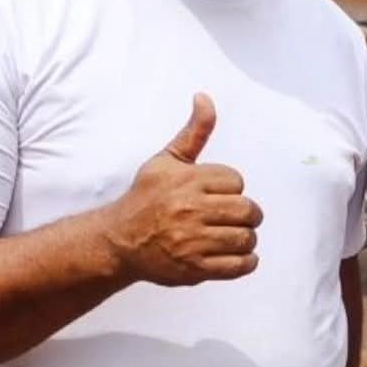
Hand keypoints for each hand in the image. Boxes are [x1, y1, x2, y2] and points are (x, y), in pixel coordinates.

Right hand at [103, 93, 262, 285]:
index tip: (219, 194)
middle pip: (247, 210)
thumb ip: (193, 132)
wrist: (119, 240)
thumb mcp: (167, 160)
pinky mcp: (194, 268)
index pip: (236, 181)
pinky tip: (238, 256)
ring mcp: (192, 241)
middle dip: (247, 213)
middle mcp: (190, 210)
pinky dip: (246, 262)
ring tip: (234, 235)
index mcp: (187, 181)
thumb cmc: (146, 197)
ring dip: (246, 237)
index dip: (232, 188)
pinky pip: (237, 266)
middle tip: (236, 217)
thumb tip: (204, 98)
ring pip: (245, 238)